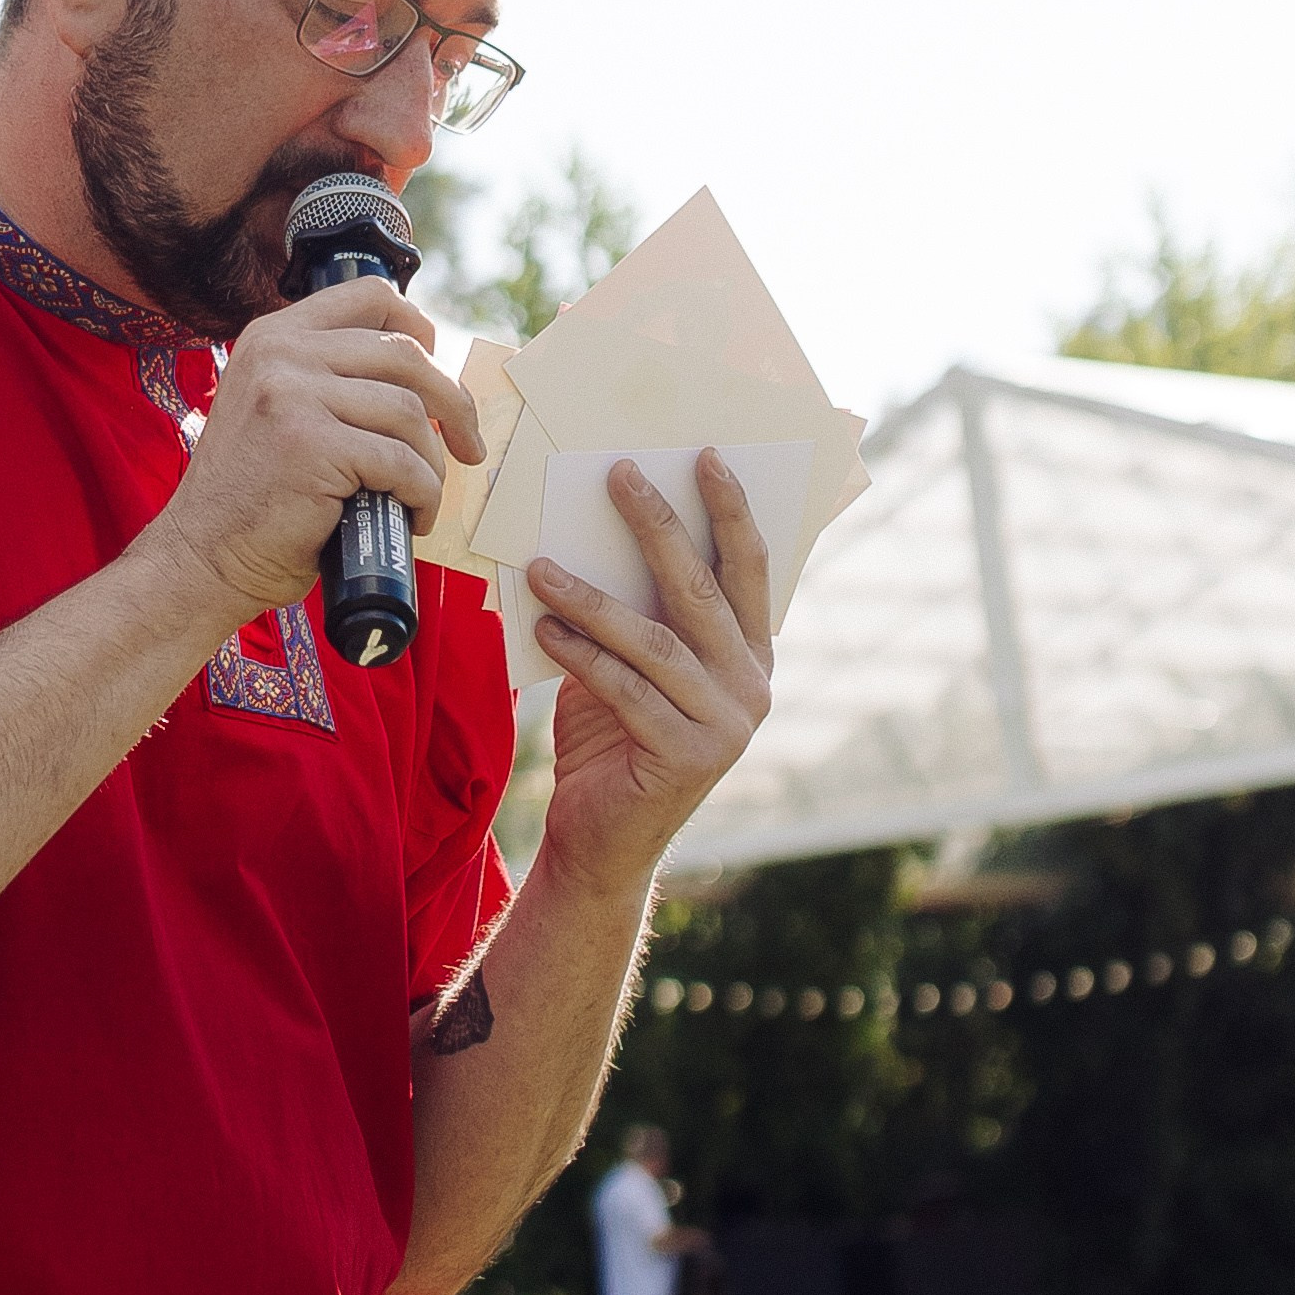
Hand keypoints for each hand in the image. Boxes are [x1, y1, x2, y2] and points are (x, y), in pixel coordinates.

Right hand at [144, 283, 482, 627]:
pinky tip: (413, 518)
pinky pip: (401, 462)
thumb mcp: (277, 412)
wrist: (203, 557)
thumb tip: (418, 384)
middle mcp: (281, 354)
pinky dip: (422, 495)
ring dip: (431, 462)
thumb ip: (325, 382)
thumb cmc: (252, 499)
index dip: (418, 329)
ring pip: (407, 412)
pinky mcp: (312, 445)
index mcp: (274, 336)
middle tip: (468, 445)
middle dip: (452, 403)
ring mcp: (293, 395)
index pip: (370, 296)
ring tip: (421, 496)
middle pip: (404, 355)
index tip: (437, 374)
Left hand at [526, 450, 771, 900]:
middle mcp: (752, 684)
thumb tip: (595, 532)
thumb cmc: (612, 738)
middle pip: (703, 589)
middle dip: (658, 526)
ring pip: (655, 640)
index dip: (729, 510)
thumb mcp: (630, 664)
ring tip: (542, 567)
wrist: (601, 838)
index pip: (748, 568)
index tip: (703, 456)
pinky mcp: (686, 756)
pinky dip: (581, 655)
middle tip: (619, 474)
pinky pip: (626, 689)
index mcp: (750, 653)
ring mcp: (727, 724)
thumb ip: (637, 612)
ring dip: (592, 598)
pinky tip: (543, 628)